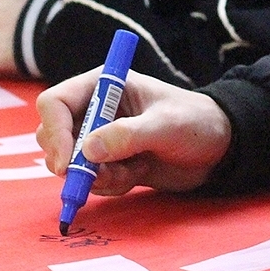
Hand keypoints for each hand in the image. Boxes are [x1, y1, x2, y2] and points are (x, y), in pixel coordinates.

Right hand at [36, 70, 231, 194]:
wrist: (217, 148)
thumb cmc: (195, 122)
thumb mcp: (165, 125)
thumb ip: (128, 135)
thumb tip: (88, 151)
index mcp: (103, 85)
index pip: (55, 102)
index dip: (56, 132)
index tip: (69, 163)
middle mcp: (94, 110)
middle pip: (52, 135)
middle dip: (69, 161)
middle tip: (96, 177)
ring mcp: (99, 138)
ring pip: (69, 163)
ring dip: (96, 176)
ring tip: (132, 171)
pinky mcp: (108, 163)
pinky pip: (90, 180)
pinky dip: (109, 185)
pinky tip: (137, 174)